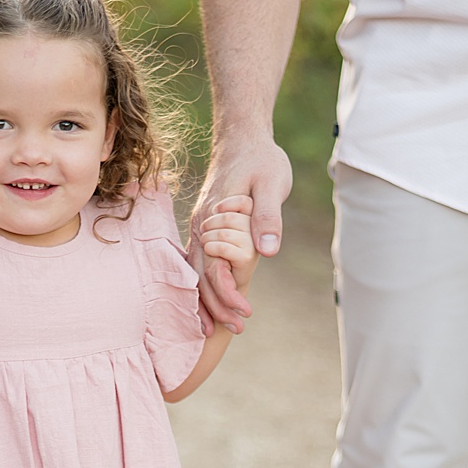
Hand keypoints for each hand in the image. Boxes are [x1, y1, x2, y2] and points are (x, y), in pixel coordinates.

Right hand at [190, 134, 290, 331]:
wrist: (241, 138)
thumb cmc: (260, 159)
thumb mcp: (271, 184)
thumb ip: (267, 218)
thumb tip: (267, 253)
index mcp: (215, 219)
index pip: (216, 267)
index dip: (228, 293)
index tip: (245, 314)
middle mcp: (202, 226)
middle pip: (201, 276)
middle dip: (216, 306)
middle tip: (235, 330)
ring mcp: (200, 227)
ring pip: (196, 271)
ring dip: (206, 299)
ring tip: (215, 326)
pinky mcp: (204, 227)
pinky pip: (198, 262)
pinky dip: (202, 284)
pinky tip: (208, 299)